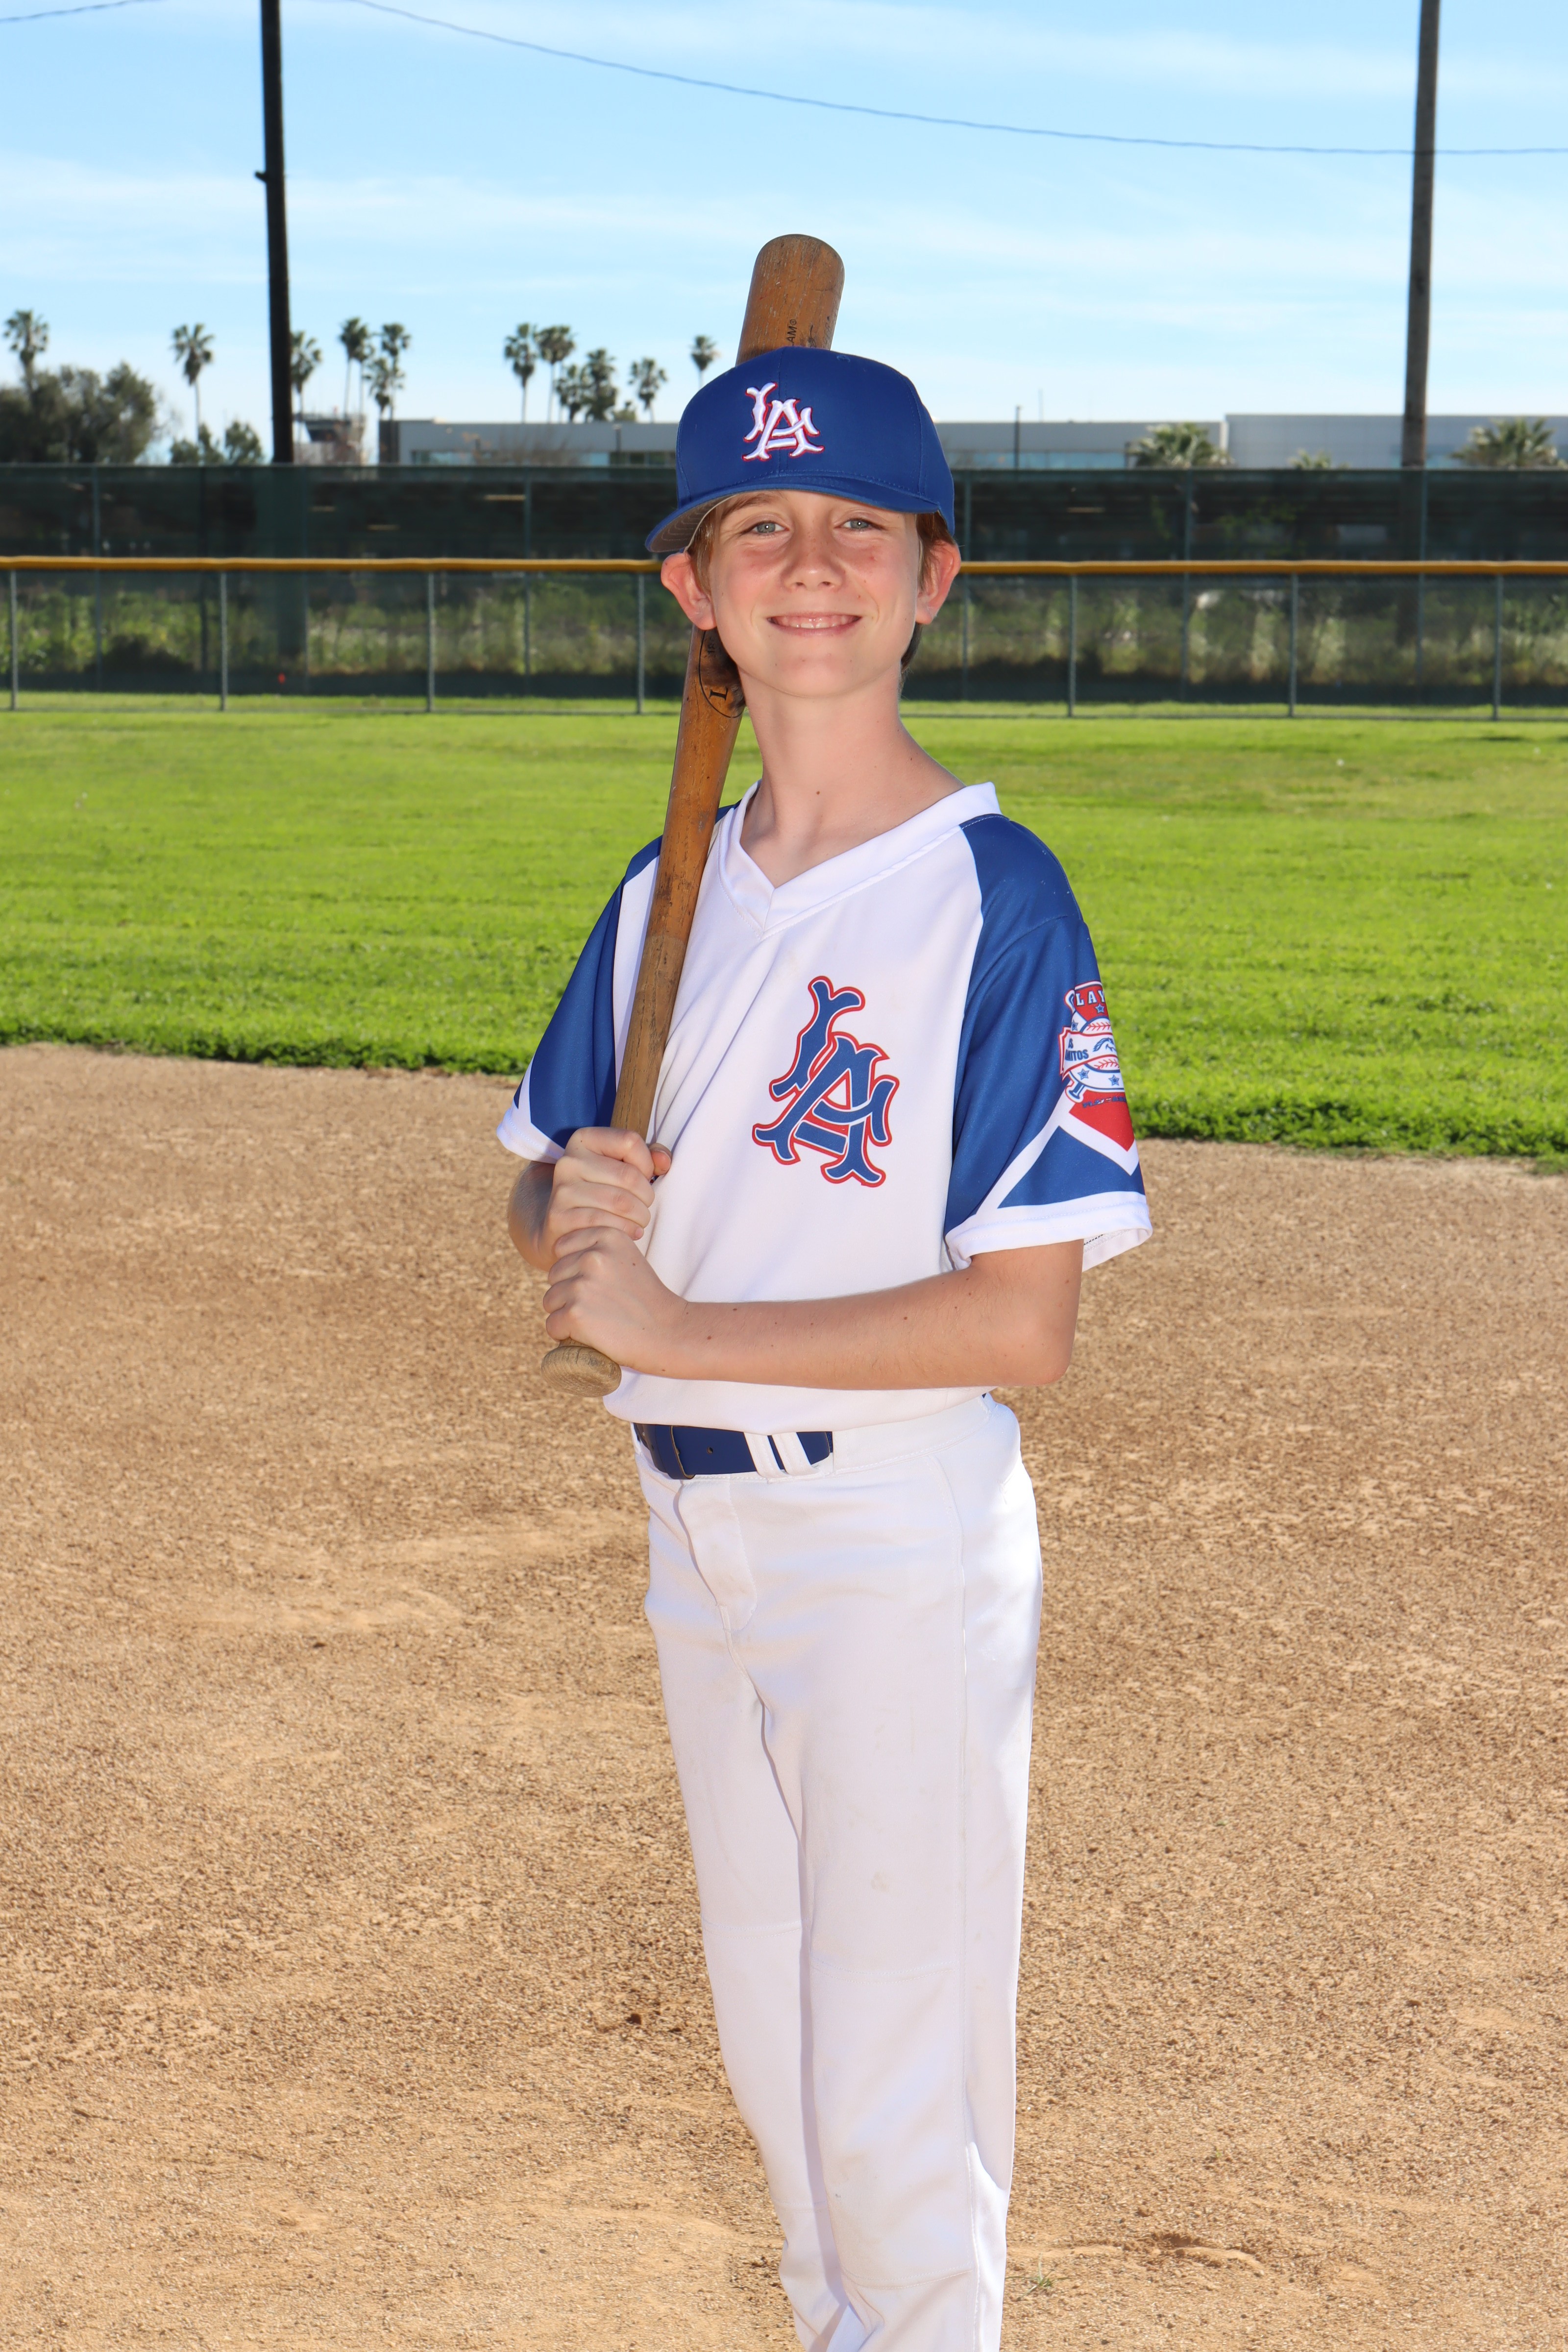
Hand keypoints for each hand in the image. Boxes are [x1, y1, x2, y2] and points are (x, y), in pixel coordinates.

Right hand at [537, 1128, 671, 1265]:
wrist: (560, 1225)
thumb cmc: (601, 1190)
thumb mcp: (622, 1165)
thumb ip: (649, 1156)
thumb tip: (664, 1162)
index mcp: (583, 1140)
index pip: (630, 1141)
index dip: (647, 1163)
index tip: (644, 1178)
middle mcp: (568, 1161)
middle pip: (628, 1176)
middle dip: (647, 1197)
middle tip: (645, 1208)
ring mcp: (562, 1190)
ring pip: (620, 1202)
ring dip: (640, 1217)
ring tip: (640, 1222)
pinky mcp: (559, 1217)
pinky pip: (605, 1224)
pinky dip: (625, 1231)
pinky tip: (629, 1233)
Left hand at [543, 1222, 693, 1372]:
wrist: (668, 1332)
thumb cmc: (645, 1299)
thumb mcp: (626, 1257)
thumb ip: (596, 1248)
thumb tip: (556, 1249)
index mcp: (606, 1236)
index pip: (561, 1248)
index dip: (574, 1270)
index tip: (599, 1284)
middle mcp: (592, 1256)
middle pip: (554, 1275)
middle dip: (569, 1292)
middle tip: (601, 1305)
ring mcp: (582, 1285)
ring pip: (550, 1300)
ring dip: (566, 1314)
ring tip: (598, 1319)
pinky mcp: (575, 1313)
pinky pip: (552, 1325)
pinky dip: (565, 1335)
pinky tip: (591, 1334)